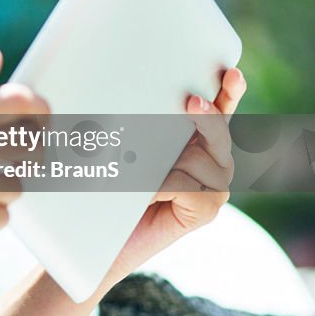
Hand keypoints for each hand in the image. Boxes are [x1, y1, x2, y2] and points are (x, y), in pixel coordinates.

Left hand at [105, 68, 247, 283]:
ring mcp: (213, 187)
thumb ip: (121, 125)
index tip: (230, 73)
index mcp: (194, 140)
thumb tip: (83, 92)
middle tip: (191, 102)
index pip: (218, 108)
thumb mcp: (113, 149)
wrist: (94, 242)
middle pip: (216, 128)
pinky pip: (187, 185)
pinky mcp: (207, 210)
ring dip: (164, 164)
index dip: (227, 91)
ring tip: (139, 179)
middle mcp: (211, 161)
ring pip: (198, 157)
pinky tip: (145, 197)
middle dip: (206, 115)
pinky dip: (161, 186)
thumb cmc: (102, 190)